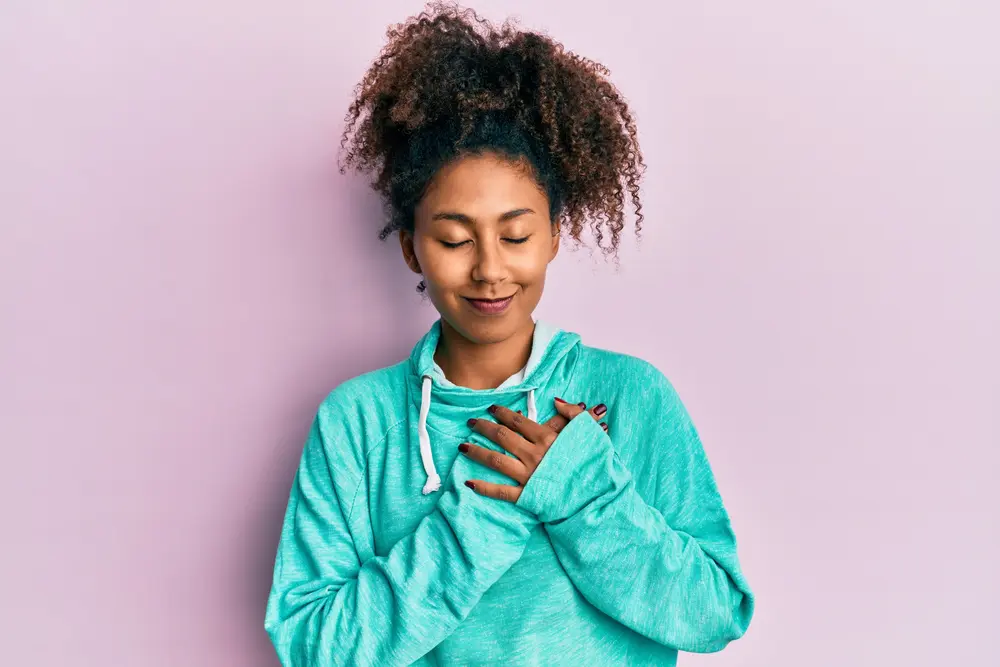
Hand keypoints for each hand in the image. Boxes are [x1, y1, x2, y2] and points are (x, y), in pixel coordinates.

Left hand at [459, 398, 608, 503]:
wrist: (596, 495)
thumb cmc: (593, 463)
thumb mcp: (589, 432)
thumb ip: (573, 413)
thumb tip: (556, 400)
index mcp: (547, 438)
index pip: (518, 421)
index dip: (502, 413)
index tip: (492, 408)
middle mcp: (533, 454)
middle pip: (502, 436)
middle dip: (484, 427)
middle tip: (471, 422)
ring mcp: (528, 476)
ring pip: (496, 460)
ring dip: (477, 452)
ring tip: (462, 446)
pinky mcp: (527, 495)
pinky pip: (501, 491)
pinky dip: (484, 487)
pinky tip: (468, 482)